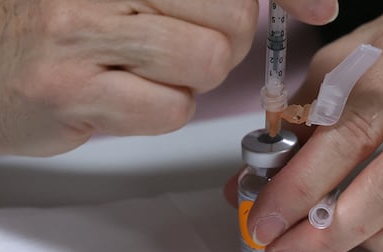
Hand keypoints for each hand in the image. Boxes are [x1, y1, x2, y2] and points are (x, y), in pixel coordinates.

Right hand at [0, 0, 337, 155]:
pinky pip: (169, 109)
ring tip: (150, 68)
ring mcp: (79, 32)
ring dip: (193, 78)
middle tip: (186, 44)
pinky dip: (164, 110)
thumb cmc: (64, 23)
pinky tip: (125, 96)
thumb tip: (311, 3)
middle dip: (229, 40)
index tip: (318, 7)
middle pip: (232, 15)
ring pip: (206, 61)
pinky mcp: (70, 90)